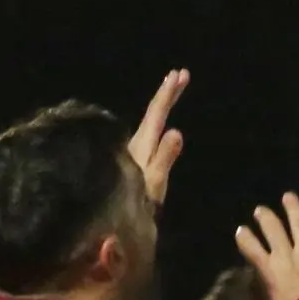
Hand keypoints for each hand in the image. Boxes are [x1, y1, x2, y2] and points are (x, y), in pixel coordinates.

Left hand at [128, 69, 188, 205]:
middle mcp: (137, 144)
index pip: (156, 113)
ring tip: (174, 89)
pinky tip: (162, 123)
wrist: (118, 225)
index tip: (178, 74)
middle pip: (153, 112)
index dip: (167, 94)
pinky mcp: (138, 161)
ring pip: (151, 120)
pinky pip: (152, 131)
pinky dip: (160, 119)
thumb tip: (176, 131)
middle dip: (167, 94)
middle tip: (180, 74)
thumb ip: (164, 158)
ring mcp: (136, 152)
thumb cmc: (136, 205)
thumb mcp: (153, 183)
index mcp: (142, 145)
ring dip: (164, 104)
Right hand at [235, 193, 298, 299]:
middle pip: (273, 229)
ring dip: (292, 208)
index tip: (242, 231)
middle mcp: (286, 256)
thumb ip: (260, 287)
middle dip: (265, 217)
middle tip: (261, 210)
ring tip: (288, 197)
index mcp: (268, 269)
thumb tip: (256, 276)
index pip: (250, 246)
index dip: (244, 237)